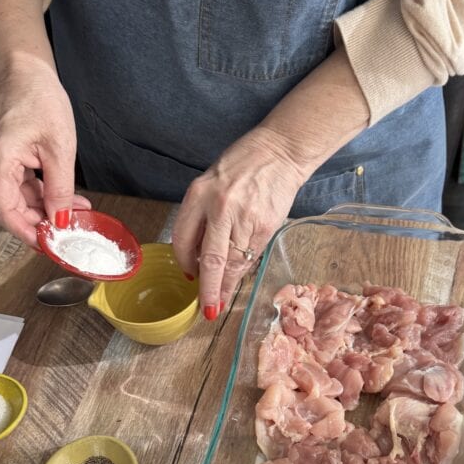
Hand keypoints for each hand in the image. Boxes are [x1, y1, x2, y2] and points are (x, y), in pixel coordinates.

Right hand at [0, 57, 89, 247]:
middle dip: (40, 221)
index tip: (47, 244)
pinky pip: (17, 185)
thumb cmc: (40, 98)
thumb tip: (60, 219)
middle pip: (9, 207)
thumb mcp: (60, 149)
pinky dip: (39, 194)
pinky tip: (62, 197)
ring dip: (44, 208)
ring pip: (16, 198)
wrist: (26, 73)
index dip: (25, 232)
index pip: (4, 210)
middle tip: (67, 230)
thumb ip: (60, 189)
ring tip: (73, 211)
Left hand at [171, 129, 305, 318]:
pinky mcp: (267, 226)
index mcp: (199, 194)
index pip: (183, 240)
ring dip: (227, 285)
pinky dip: (243, 270)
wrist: (280, 152)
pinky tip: (238, 276)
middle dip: (208, 290)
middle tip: (207, 310)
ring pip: (233, 263)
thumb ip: (201, 217)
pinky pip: (251, 257)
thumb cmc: (242, 166)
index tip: (188, 277)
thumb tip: (197, 257)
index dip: (185, 264)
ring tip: (221, 300)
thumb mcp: (210, 185)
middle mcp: (220, 208)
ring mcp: (246, 219)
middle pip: (210, 260)